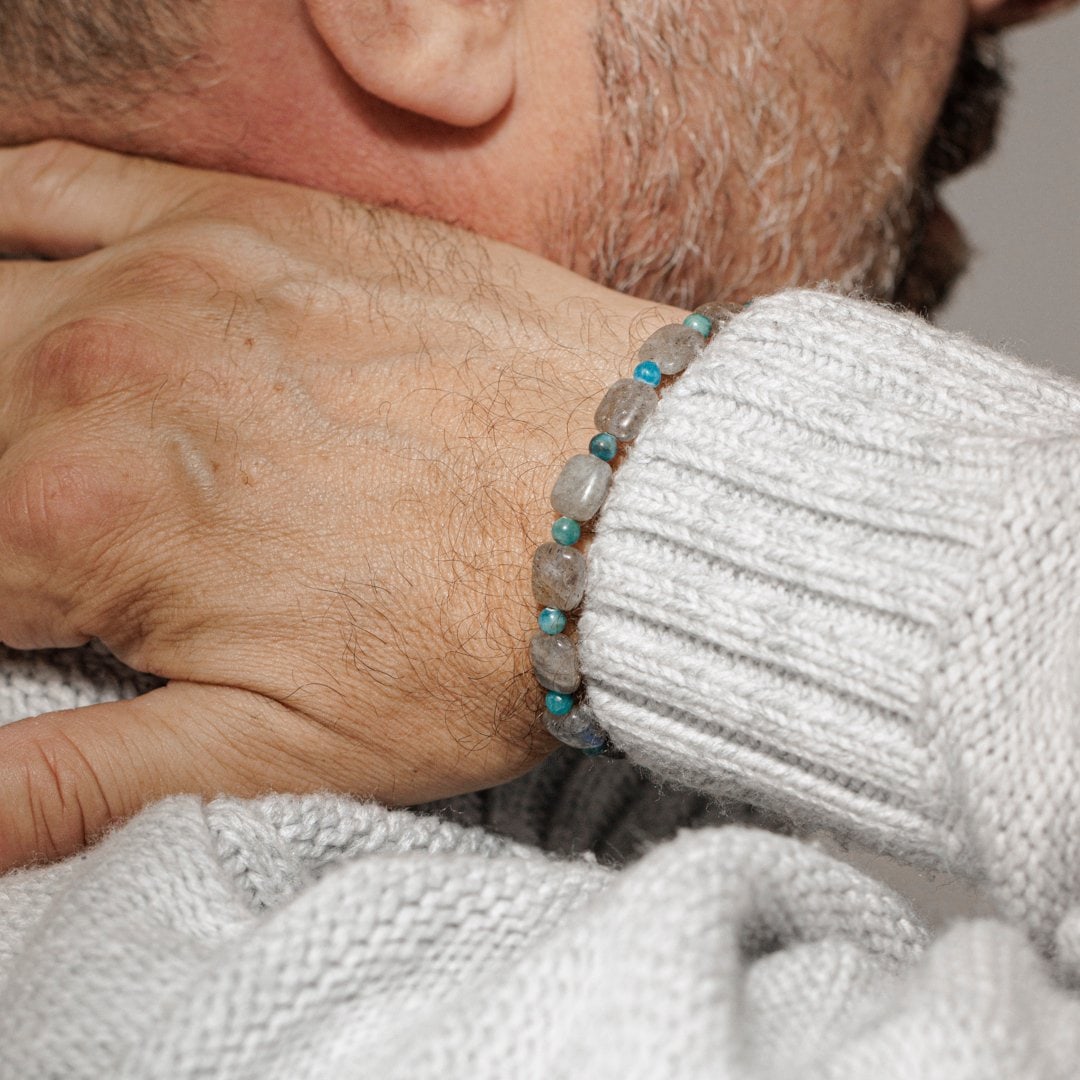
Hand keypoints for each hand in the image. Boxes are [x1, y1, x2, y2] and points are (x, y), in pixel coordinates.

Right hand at [0, 141, 678, 868]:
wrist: (630, 505)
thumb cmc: (475, 637)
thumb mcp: (277, 754)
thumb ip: (77, 780)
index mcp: (77, 517)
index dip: (3, 604)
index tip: (53, 611)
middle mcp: (97, 370)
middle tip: (66, 539)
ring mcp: (170, 273)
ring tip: (43, 440)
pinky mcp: (244, 217)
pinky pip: (58, 179)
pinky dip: (14, 225)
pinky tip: (37, 284)